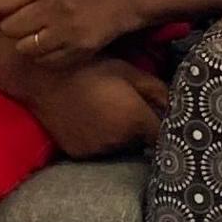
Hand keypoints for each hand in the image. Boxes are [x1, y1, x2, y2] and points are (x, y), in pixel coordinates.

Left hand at [0, 0, 151, 69]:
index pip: (0, 3)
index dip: (2, 8)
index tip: (13, 7)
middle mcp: (55, 7)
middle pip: (9, 28)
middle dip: (16, 26)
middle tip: (34, 18)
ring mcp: (68, 31)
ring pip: (24, 48)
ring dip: (28, 43)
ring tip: (45, 31)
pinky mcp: (79, 51)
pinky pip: (44, 62)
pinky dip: (45, 56)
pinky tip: (57, 42)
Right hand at [27, 57, 169, 157]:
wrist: (42, 78)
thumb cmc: (89, 68)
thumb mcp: (129, 72)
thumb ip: (158, 91)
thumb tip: (179, 106)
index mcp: (135, 121)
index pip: (164, 135)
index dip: (166, 125)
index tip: (165, 117)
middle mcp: (119, 142)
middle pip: (142, 142)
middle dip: (143, 128)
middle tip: (131, 105)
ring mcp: (97, 150)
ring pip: (121, 147)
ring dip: (122, 136)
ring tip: (109, 111)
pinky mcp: (79, 153)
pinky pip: (100, 150)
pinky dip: (101, 140)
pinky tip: (92, 120)